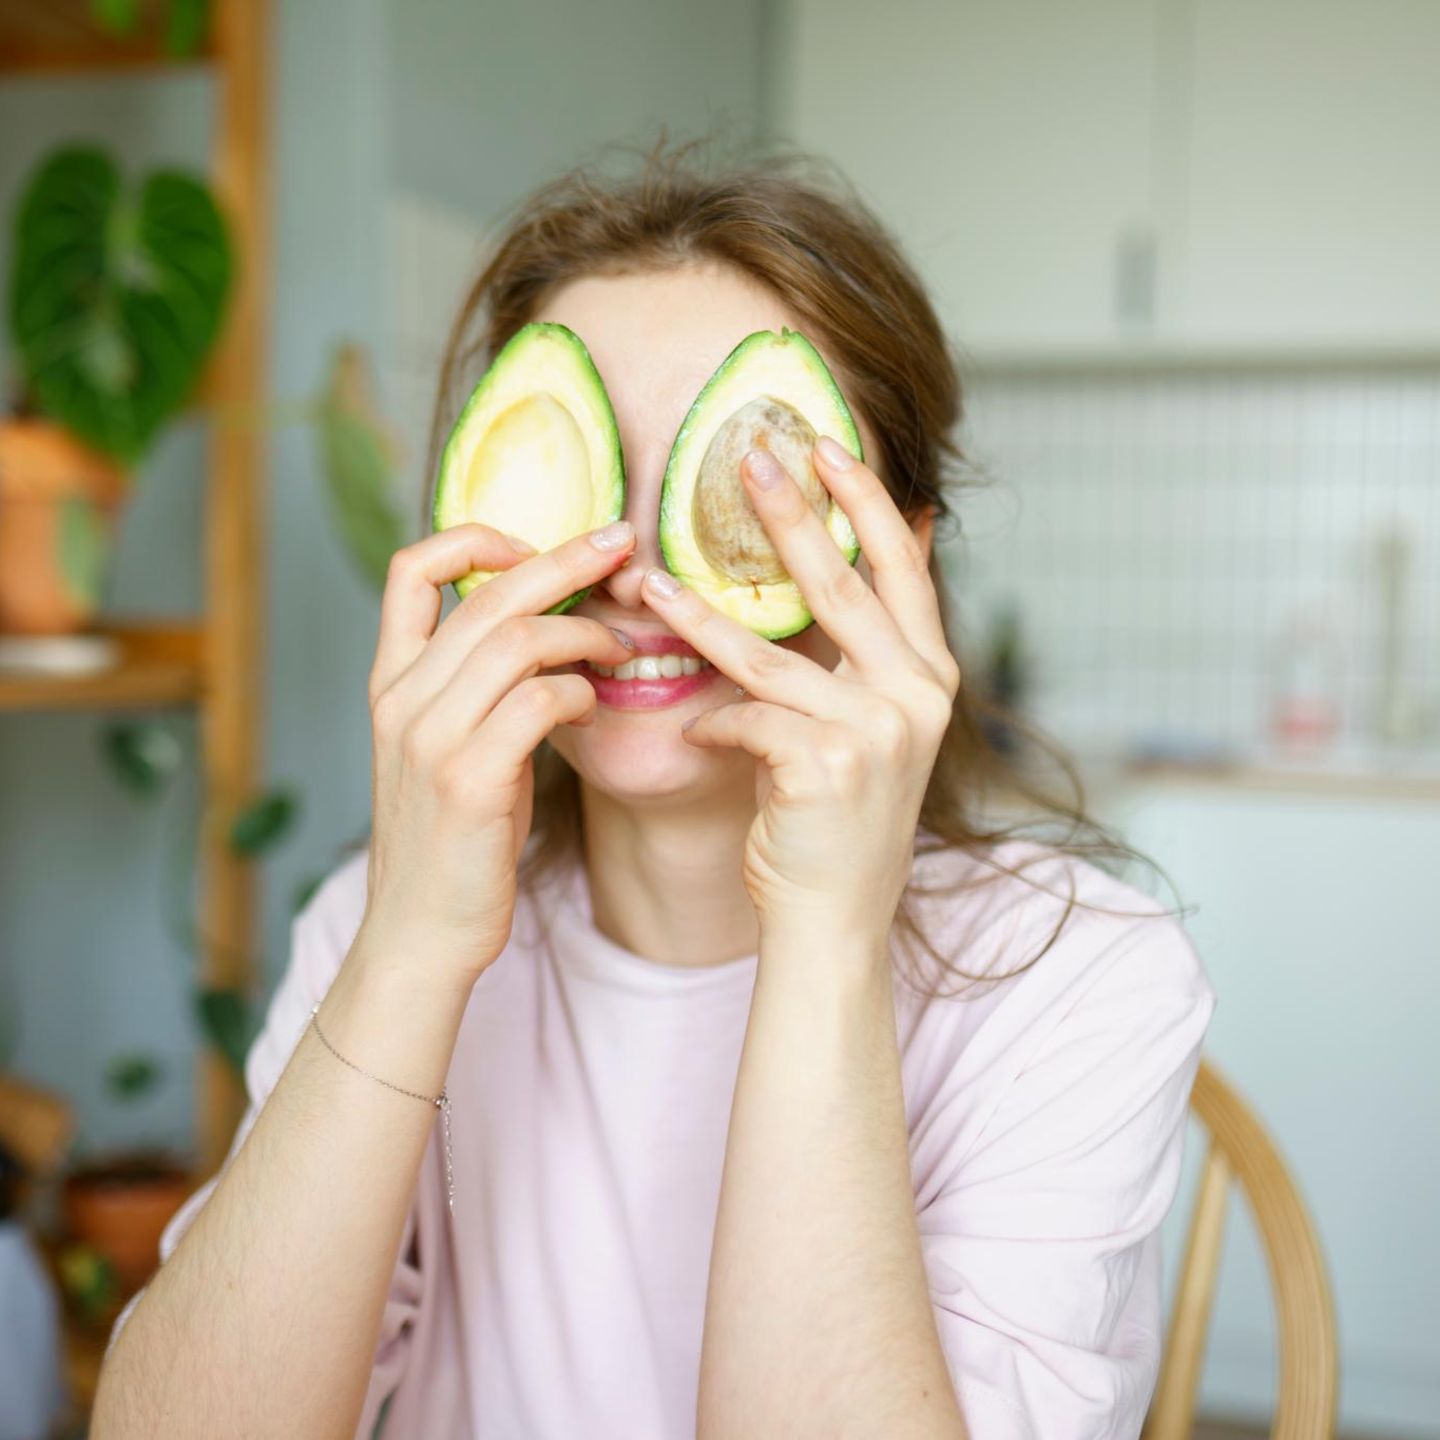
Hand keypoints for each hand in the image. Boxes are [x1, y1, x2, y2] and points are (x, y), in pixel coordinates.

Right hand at [359, 521, 637, 984]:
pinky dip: (580, 691)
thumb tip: (546, 633)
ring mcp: (430, 737)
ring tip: (622, 647)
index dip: (474, 539)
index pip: (410, 570)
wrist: (421, 935)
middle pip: (488, 594)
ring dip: (587, 632)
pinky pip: (540, 699)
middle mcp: (401, 699)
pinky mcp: (469, 779)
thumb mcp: (445, 749)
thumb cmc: (453, 841)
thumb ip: (474, 688)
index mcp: (391, 683)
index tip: (533, 545)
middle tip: (620, 543)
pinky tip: (593, 707)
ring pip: (520, 638)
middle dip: (565, 559)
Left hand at [639, 437, 959, 942]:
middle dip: (793, 515)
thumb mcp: (867, 726)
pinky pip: (744, 719)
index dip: (867, 501)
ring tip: (647, 583)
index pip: (901, 567)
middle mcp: (918, 695)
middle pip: (843, 584)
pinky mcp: (828, 765)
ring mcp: (879, 730)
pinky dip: (711, 726)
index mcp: (932, 675)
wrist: (834, 917)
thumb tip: (847, 563)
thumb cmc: (836, 815)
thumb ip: (861, 651)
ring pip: (769, 654)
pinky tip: (694, 738)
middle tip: (750, 454)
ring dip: (699, 617)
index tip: (826, 443)